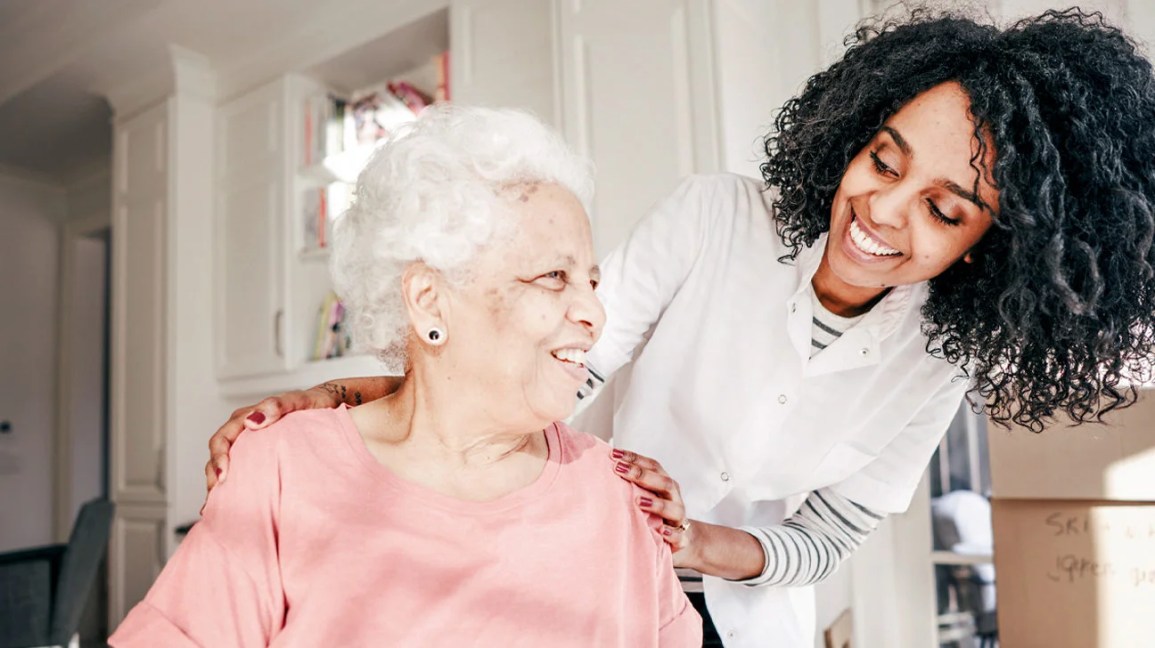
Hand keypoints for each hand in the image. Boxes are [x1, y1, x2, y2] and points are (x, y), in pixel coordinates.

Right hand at [203, 385, 340, 492]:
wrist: (327, 406)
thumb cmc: (311, 403)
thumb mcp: (296, 400)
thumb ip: (276, 405)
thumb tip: (252, 422)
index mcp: (245, 417)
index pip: (222, 438)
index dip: (218, 457)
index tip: (224, 475)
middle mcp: (242, 432)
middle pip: (218, 456)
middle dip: (214, 476)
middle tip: (217, 497)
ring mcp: (249, 446)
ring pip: (226, 465)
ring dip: (219, 484)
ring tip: (219, 505)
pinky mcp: (259, 457)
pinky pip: (242, 472)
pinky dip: (232, 487)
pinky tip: (229, 504)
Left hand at [610, 448, 694, 555]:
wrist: (679, 539)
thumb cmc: (655, 513)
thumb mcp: (646, 495)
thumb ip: (631, 484)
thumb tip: (601, 468)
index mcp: (664, 483)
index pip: (652, 466)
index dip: (634, 458)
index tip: (613, 454)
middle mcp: (674, 497)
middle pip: (663, 482)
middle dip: (641, 475)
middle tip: (618, 469)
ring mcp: (679, 517)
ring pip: (674, 508)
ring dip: (656, 504)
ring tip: (639, 501)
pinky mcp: (682, 538)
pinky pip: (680, 536)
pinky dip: (672, 534)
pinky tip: (662, 531)